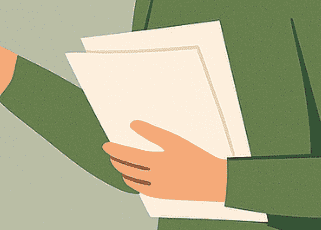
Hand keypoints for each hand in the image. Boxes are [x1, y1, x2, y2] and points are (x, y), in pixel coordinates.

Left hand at [102, 121, 226, 201]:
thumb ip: (152, 132)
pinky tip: (133, 178)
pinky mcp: (163, 195)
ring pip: (133, 181)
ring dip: (123, 172)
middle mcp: (155, 178)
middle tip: (111, 154)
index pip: (128, 155)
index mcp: (158, 162)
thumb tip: (133, 123)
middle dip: (116, 161)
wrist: (215, 181)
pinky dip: (134, 183)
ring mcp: (158, 189)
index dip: (114, 150)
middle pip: (127, 169)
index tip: (106, 145)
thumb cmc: (196, 158)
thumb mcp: (174, 141)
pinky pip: (143, 190)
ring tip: (119, 165)